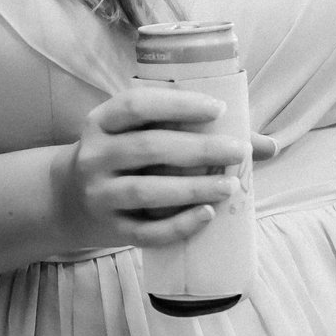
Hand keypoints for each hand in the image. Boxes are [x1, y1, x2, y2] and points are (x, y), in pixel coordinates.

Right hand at [51, 86, 272, 253]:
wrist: (66, 201)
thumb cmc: (122, 159)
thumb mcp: (139, 135)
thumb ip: (192, 131)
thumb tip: (268, 145)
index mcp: (102, 122)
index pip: (137, 105)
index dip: (178, 104)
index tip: (218, 109)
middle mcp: (95, 155)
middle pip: (149, 148)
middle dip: (198, 149)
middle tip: (237, 151)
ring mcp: (99, 194)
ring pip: (147, 191)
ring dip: (192, 188)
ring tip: (229, 186)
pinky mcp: (110, 229)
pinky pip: (146, 231)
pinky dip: (179, 225)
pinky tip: (207, 216)